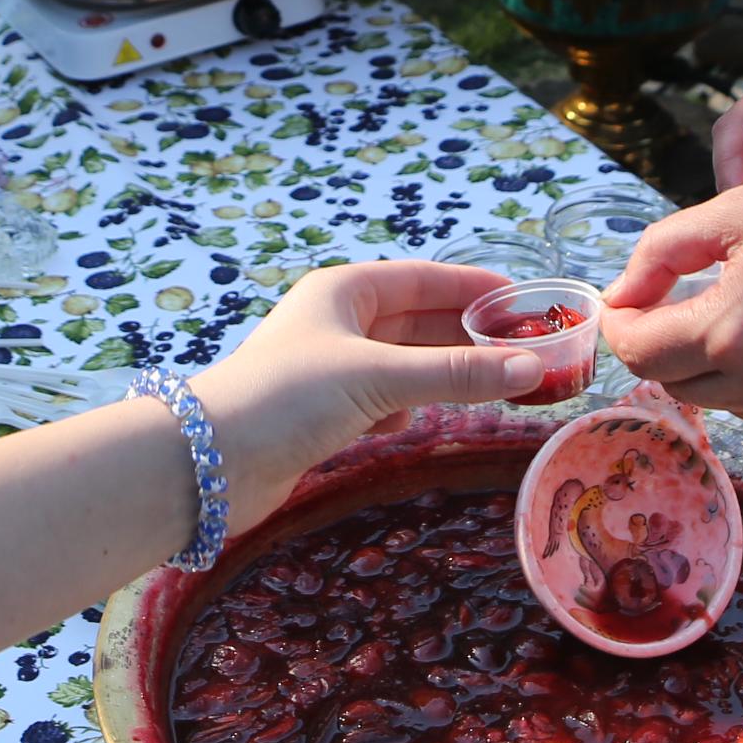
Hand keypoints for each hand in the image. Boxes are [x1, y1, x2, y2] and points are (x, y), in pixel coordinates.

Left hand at [193, 261, 542, 529]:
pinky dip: (403, 408)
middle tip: (527, 352)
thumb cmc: (288, 397)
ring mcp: (329, 369)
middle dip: (467, 336)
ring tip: (492, 387)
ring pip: (403, 364)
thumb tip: (533, 368)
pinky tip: (409, 422)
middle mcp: (337, 322)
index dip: (473, 288)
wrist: (210, 462)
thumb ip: (456, 374)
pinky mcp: (322, 414)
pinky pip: (382, 400)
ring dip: (440, 375)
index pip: (423, 279)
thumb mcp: (379, 378)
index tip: (525, 299)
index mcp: (344, 291)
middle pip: (418, 321)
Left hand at [598, 172, 742, 436]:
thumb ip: (662, 252)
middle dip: (663, 342)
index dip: (622, 325)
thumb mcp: (739, 209)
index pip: (638, 351)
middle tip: (678, 300)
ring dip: (714, 359)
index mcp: (732, 330)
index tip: (626, 302)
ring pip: (720, 397)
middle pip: (673, 381)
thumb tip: (617, 297)